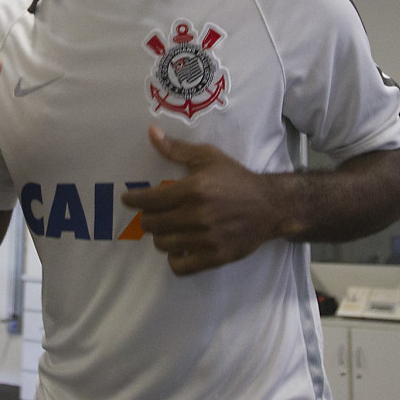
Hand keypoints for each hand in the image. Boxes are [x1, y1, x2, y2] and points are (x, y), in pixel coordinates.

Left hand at [120, 126, 293, 274]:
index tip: (128, 200)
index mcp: (193, 190)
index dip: (134, 200)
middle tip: (153, 214)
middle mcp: (197, 215)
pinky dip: (175, 258)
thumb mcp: (208, 157)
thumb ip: (177, 149)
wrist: (270, 206)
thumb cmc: (236, 179)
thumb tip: (151, 133)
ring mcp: (206, 239)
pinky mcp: (215, 257)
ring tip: (168, 229)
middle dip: (148, 218)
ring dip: (160, 237)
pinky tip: (179, 248)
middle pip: (152, 224)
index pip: (150, 200)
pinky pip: (180, 266)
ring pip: (163, 244)